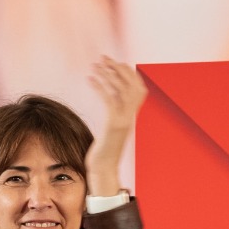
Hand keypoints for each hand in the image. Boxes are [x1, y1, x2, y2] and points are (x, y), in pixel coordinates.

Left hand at [84, 57, 147, 196]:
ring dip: (108, 74)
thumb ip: (114, 116)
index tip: (115, 63)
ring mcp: (124, 122)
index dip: (129, 73)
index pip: (139, 88)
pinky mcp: (113, 126)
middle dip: (117, 68)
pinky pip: (109, 100)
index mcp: (132, 117)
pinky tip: (90, 79)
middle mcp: (131, 117)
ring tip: (95, 65)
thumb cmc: (103, 151)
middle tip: (103, 58)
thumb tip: (111, 103)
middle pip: (131, 85)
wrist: (103, 170)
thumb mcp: (111, 130)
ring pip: (121, 90)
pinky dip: (100, 87)